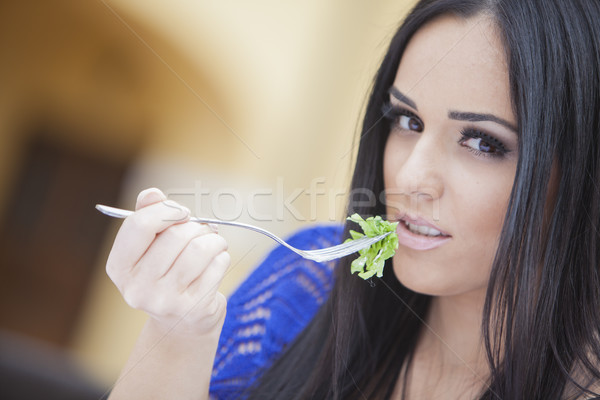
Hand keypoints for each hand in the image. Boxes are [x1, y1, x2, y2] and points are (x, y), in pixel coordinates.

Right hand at [106, 188, 229, 335]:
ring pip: (200, 249)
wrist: (181, 322)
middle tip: (201, 231)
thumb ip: (148, 214)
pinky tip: (216, 262)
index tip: (182, 212)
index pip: (139, 225)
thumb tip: (152, 194)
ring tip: (213, 243)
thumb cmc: (166, 272)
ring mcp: (165, 301)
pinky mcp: (194, 308)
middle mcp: (137, 288)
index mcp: (119, 267)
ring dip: (214, 239)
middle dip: (195, 226)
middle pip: (176, 236)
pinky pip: (217, 265)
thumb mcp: (150, 245)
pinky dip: (222, 256)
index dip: (166, 210)